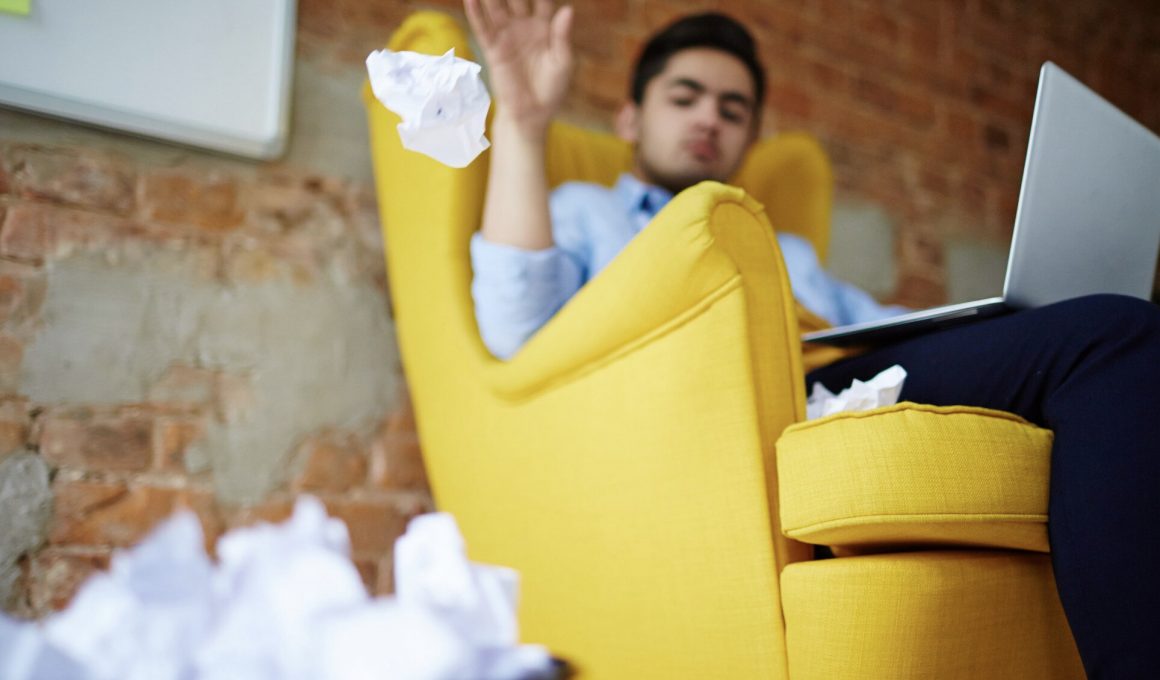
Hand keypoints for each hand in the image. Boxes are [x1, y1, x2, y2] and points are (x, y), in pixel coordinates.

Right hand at [465, 0, 573, 135]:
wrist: (533, 114)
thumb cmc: (552, 89)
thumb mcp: (563, 62)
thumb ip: (563, 36)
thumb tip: (568, 9)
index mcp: (545, 25)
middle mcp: (524, 25)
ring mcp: (507, 35)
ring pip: (497, 6)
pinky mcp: (494, 48)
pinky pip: (483, 27)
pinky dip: (477, 12)